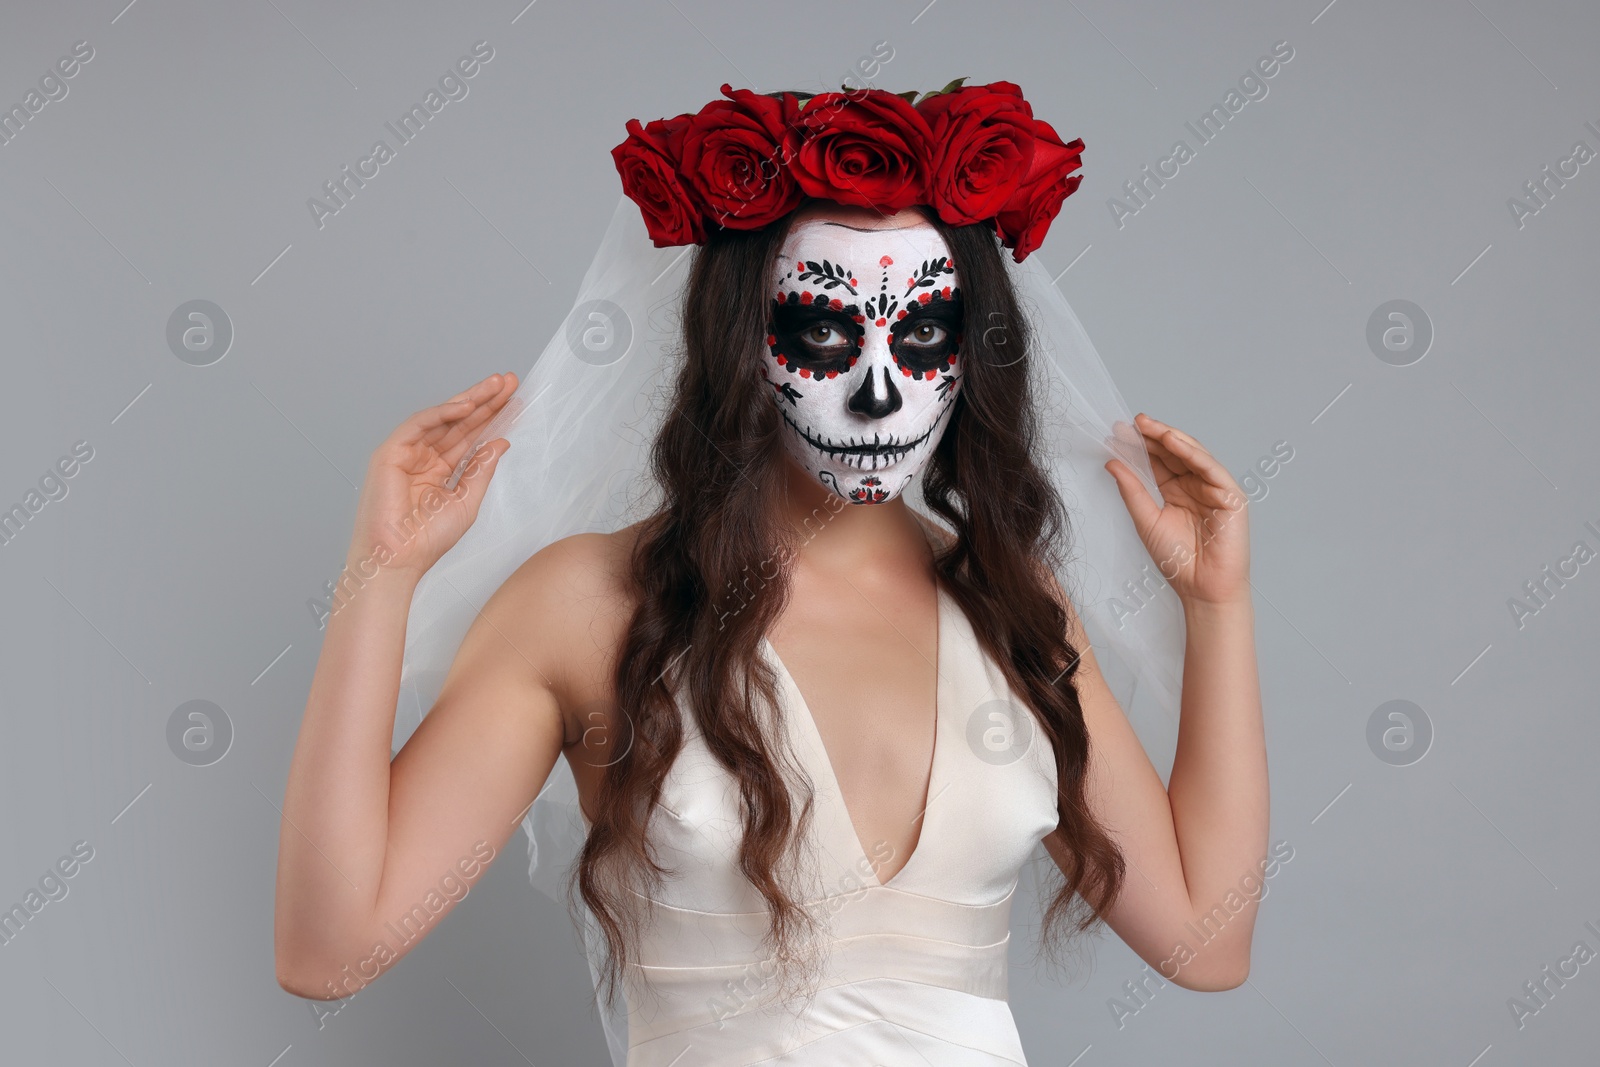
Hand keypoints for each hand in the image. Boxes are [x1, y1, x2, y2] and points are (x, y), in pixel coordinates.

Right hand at [347, 372, 518, 578]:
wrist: (399, 560)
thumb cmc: (427, 540)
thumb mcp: (467, 501)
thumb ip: (481, 470)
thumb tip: (500, 442)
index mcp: (440, 470)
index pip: (470, 437)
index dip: (492, 418)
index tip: (516, 401)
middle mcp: (423, 457)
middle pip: (459, 422)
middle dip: (485, 401)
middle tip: (509, 382)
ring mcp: (406, 453)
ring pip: (442, 418)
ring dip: (469, 400)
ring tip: (495, 386)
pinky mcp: (390, 452)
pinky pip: (419, 424)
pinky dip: (442, 412)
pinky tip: (466, 404)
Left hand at [1103, 412, 1249, 604]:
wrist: (1201, 588)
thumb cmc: (1178, 560)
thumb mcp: (1146, 520)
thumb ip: (1132, 490)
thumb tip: (1112, 462)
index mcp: (1175, 492)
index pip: (1157, 462)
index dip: (1139, 447)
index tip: (1116, 433)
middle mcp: (1195, 487)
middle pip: (1174, 454)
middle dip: (1152, 436)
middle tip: (1130, 423)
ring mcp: (1214, 489)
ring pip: (1192, 455)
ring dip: (1170, 438)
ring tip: (1148, 426)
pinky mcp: (1230, 496)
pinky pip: (1211, 468)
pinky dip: (1193, 453)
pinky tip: (1173, 442)